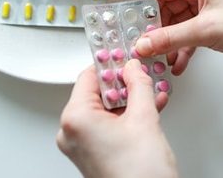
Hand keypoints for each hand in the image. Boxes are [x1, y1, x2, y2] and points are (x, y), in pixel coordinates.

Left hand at [57, 59, 177, 177]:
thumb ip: (138, 85)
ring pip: (106, 108)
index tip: (124, 56)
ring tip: (150, 90)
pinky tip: (147, 107)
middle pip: (97, 91)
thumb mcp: (144, 118)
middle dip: (124, 82)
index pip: (89, 76)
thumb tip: (133, 68)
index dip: (110, 63)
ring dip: (129, 98)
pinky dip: (127, 114)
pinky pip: (109, 124)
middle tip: (140, 73)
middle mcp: (73, 132)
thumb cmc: (140, 177)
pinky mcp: (93, 153)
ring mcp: (82, 144)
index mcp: (76, 119)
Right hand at [135, 0, 222, 74]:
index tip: (135, 28)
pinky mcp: (210, 22)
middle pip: (166, 9)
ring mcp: (204, 6)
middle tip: (146, 49)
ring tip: (161, 61)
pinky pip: (189, 34)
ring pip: (177, 24)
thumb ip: (170, 38)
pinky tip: (178, 64)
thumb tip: (142, 44)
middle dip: (157, 32)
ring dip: (169, 44)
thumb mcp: (204, 30)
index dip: (145, 10)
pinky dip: (183, 48)